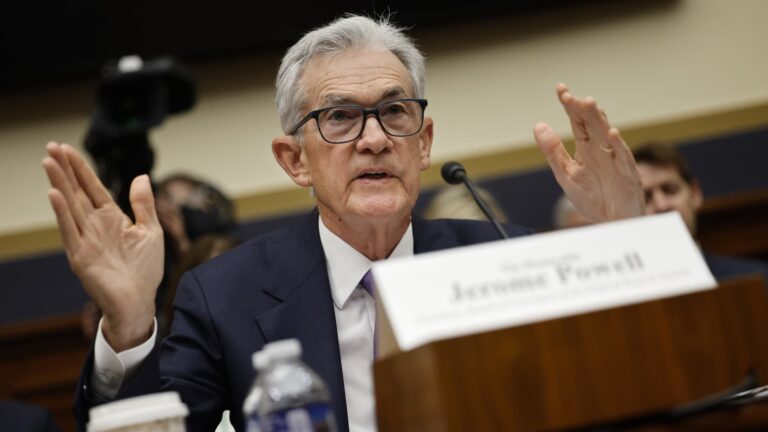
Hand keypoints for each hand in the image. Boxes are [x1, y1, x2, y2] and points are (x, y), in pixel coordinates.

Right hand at [42, 142, 163, 350]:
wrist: (140, 302)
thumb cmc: (145, 270)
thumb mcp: (151, 231)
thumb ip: (144, 205)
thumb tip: (141, 177)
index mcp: (112, 219)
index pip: (93, 188)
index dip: (81, 169)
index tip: (66, 148)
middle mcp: (95, 226)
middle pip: (77, 192)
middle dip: (65, 170)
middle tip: (51, 147)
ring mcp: (86, 240)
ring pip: (70, 207)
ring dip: (59, 185)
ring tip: (49, 163)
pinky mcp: (81, 256)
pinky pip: (70, 231)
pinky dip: (62, 213)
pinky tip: (55, 194)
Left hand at [534, 84, 643, 221]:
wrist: (611, 224)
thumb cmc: (592, 198)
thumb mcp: (566, 174)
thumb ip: (553, 151)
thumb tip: (538, 125)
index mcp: (587, 148)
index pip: (577, 121)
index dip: (570, 106)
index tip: (561, 89)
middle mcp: (602, 150)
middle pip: (592, 124)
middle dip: (582, 109)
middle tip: (572, 96)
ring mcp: (616, 160)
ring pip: (608, 135)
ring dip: (599, 119)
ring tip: (589, 103)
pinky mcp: (628, 174)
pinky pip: (624, 158)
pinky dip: (618, 146)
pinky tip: (612, 134)